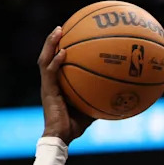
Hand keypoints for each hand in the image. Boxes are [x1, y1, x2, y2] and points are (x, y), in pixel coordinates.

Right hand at [38, 27, 92, 143]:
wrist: (61, 137)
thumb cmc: (75, 126)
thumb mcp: (91, 110)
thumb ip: (99, 100)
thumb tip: (118, 96)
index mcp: (56, 84)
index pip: (55, 63)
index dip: (58, 49)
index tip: (68, 37)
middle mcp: (50, 82)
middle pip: (47, 56)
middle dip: (53, 41)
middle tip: (61, 27)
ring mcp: (47, 85)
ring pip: (45, 59)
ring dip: (50, 44)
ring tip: (58, 31)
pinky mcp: (47, 90)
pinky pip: (50, 72)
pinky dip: (56, 61)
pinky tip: (63, 53)